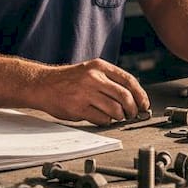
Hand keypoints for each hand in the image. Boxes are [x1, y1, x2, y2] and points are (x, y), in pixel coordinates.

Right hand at [35, 59, 149, 125]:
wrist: (43, 85)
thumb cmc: (68, 80)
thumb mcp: (90, 70)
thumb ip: (109, 80)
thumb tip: (133, 97)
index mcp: (99, 66)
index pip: (129, 80)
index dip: (140, 95)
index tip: (144, 104)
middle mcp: (94, 78)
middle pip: (125, 97)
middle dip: (132, 109)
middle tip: (132, 114)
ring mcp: (85, 93)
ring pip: (115, 110)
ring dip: (119, 117)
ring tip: (116, 117)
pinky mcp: (78, 108)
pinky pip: (102, 119)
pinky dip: (106, 121)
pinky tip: (102, 118)